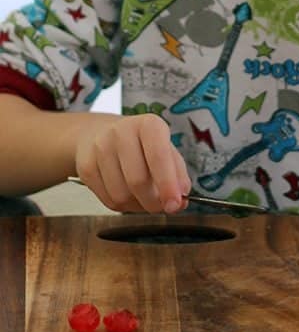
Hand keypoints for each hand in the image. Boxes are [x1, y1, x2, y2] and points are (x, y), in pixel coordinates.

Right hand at [75, 113, 191, 212]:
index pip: (159, 157)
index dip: (168, 185)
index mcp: (148, 125)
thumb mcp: (166, 149)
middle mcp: (121, 132)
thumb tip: (180, 201)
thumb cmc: (141, 144)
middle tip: (161, 206)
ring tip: (143, 197)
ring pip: (121, 195)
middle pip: (138, 181)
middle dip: (153, 202)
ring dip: (137, 205)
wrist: (100, 133)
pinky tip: (127, 194)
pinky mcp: (85, 166)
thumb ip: (178, 175)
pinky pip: (107, 200)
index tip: (175, 205)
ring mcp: (100, 148)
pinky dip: (122, 206)